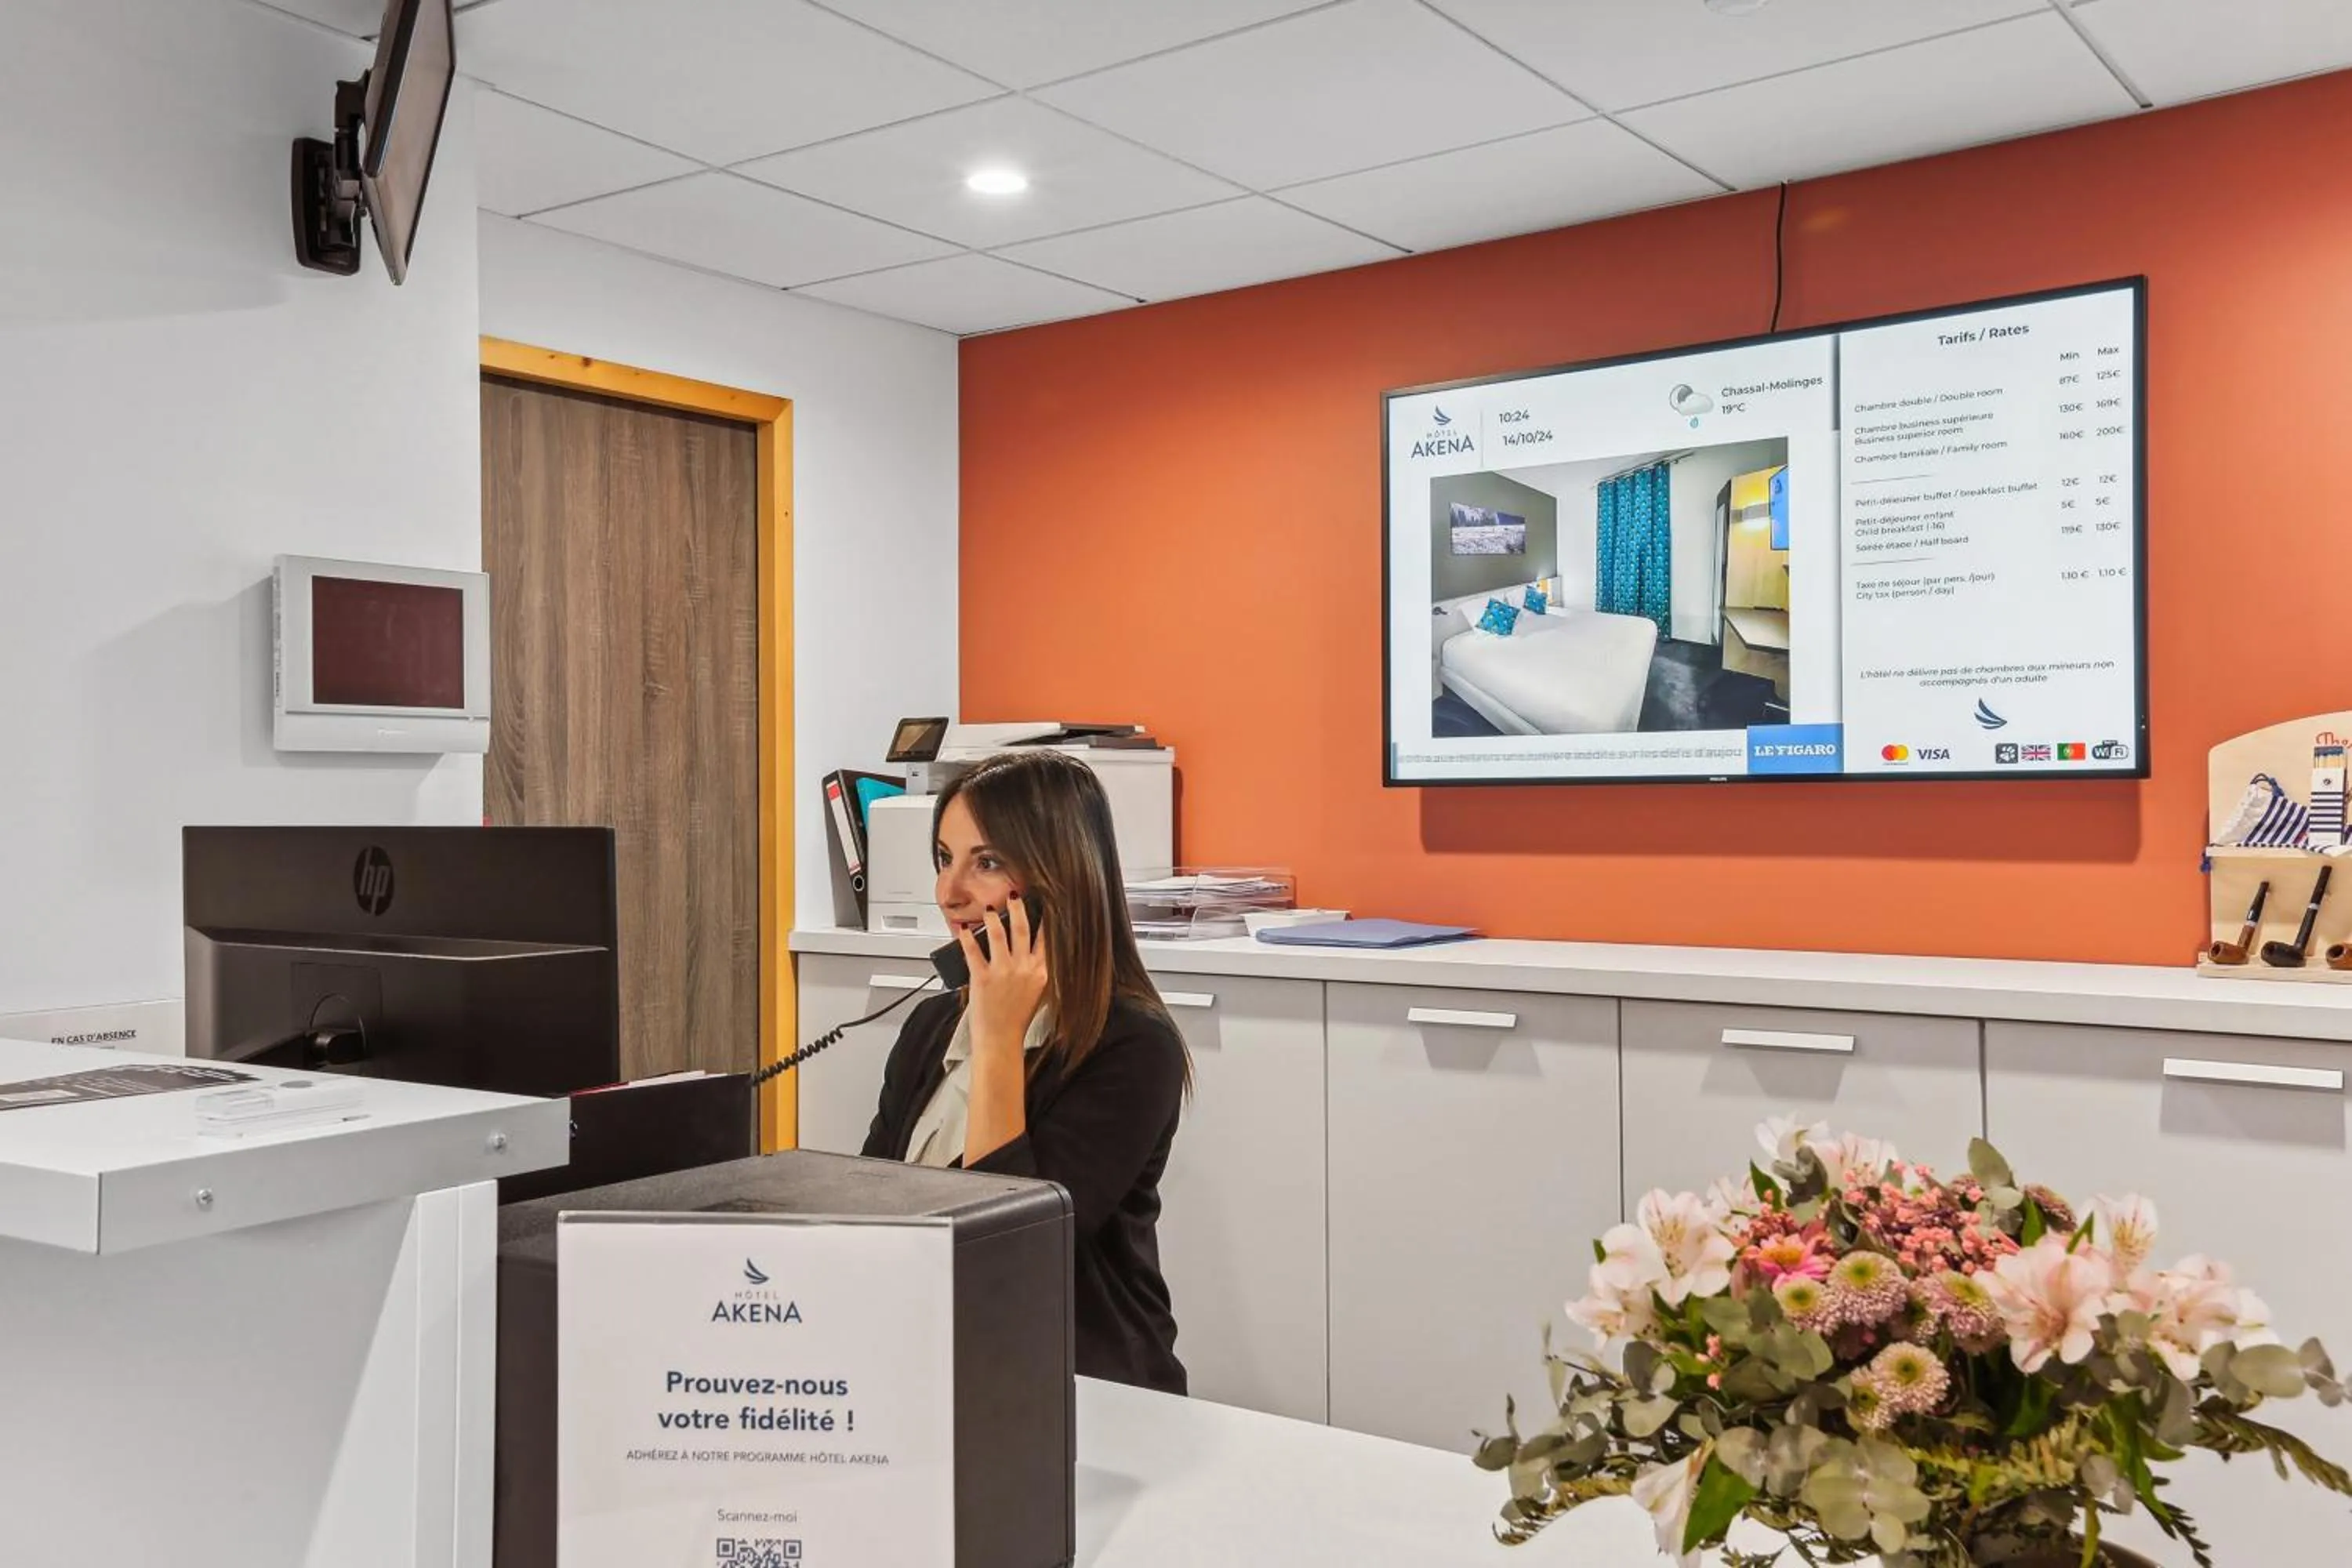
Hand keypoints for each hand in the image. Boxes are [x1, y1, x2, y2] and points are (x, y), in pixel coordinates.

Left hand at [954, 894, 1048, 1055]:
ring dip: (993, 918)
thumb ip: (1036, 972)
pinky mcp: (982, 977)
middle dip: (1017, 908)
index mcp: (1039, 973)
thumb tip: (1031, 953)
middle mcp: (1023, 968)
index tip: (1042, 905)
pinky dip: (967, 938)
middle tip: (1013, 895)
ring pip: (998, 934)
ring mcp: (1003, 972)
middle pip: (1022, 929)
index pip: (1044, 939)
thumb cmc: (1017, 1021)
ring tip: (989, 909)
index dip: (1043, 919)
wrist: (1001, 1040)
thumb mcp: (1037, 994)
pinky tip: (964, 929)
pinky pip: (973, 951)